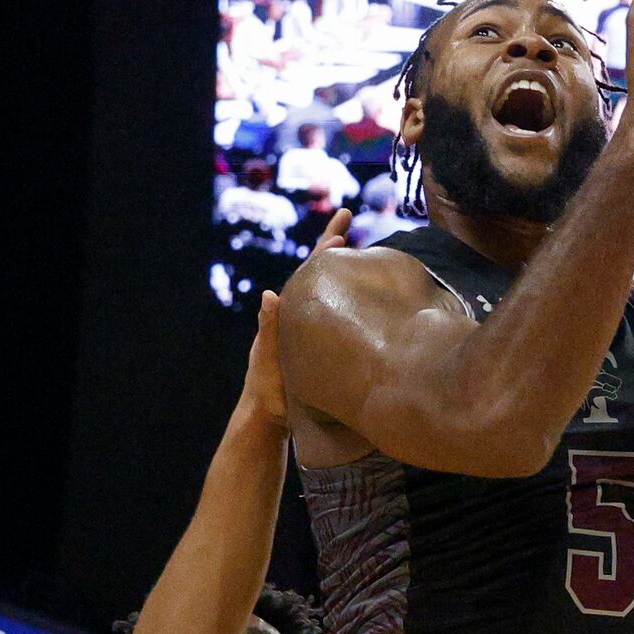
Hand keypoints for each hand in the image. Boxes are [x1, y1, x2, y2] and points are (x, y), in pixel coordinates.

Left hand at [239, 210, 348, 425]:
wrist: (267, 416)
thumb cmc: (265, 389)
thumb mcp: (266, 357)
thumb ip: (267, 328)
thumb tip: (269, 295)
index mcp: (290, 311)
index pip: (310, 271)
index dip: (325, 246)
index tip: (342, 223)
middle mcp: (302, 315)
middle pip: (322, 273)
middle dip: (335, 245)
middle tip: (349, 217)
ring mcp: (312, 330)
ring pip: (333, 293)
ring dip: (345, 271)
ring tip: (364, 252)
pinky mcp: (321, 347)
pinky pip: (340, 318)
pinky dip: (352, 302)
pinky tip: (367, 301)